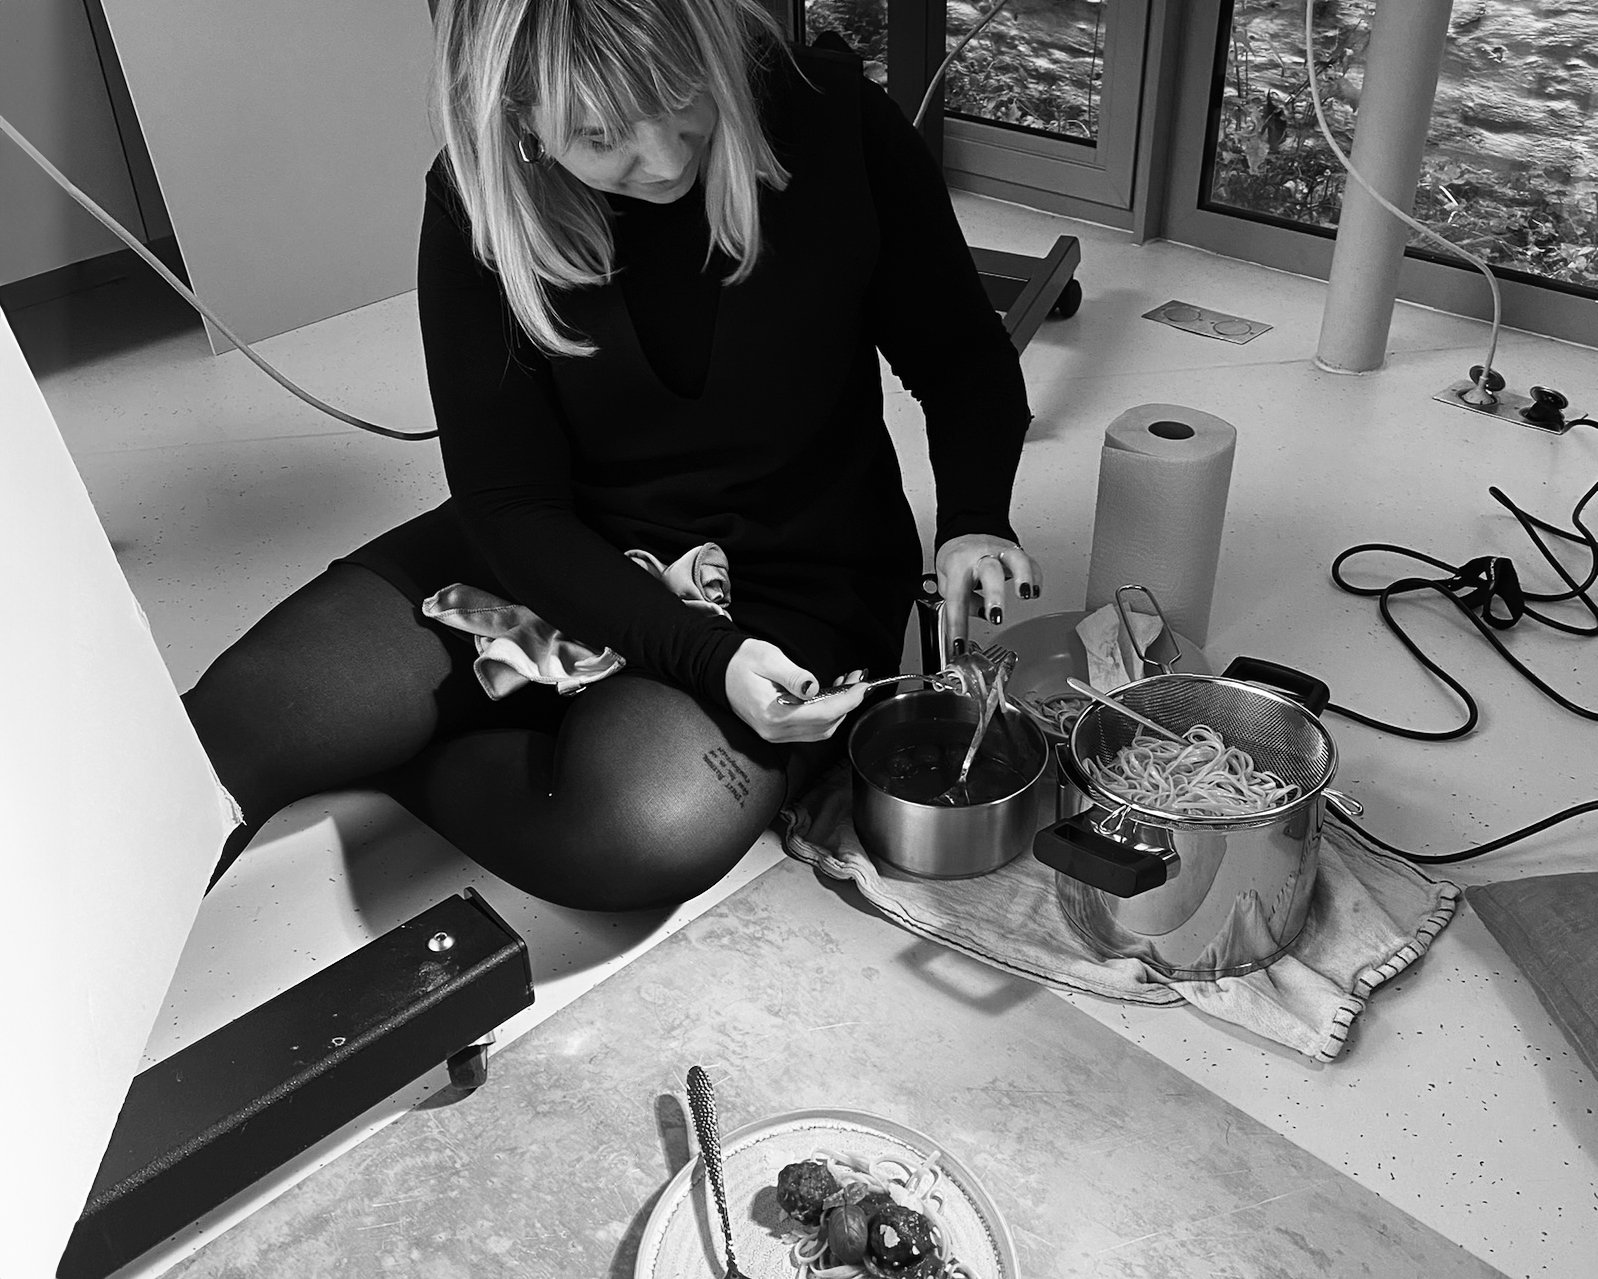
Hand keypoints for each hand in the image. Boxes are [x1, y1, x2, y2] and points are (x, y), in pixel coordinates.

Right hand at [724, 639, 867, 742]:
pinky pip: (811, 729)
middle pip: (825, 726)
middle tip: (858, 681)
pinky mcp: (778, 731)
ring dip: (839, 710)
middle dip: (847, 704)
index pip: (821, 713)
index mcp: (772, 714)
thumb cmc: (740, 662)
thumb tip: (813, 686)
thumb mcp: (768, 659)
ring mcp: (776, 734)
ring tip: (847, 685)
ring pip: (821, 730)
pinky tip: (831, 696)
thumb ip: (793, 675)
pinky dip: (827, 714)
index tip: (862, 686)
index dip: (847, 700)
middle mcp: (775, 730)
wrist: (718, 670)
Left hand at [935, 534, 1042, 652]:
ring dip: (1023, 578)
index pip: (956, 598)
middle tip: (996, 618)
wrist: (965, 533)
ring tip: (1026, 596)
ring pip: (1015, 559)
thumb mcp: (946, 580)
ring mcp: (1000, 552)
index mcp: (958, 565)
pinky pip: (1030, 562)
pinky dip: (1035, 577)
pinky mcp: (1016, 551)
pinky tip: (1035, 592)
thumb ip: (961, 601)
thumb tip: (977, 617)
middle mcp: (980, 556)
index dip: (957, 624)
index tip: (959, 645)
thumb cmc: (957, 560)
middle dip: (995, 595)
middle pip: (990, 571)